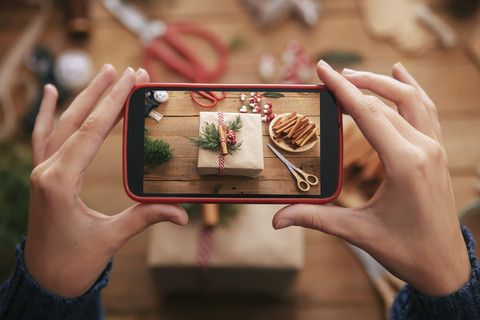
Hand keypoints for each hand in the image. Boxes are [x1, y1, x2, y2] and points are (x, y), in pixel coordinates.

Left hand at [25, 65, 187, 297]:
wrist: (44, 281)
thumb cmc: (73, 263)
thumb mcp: (110, 238)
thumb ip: (145, 218)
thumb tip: (182, 213)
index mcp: (61, 181)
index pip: (92, 132)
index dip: (113, 103)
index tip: (130, 79)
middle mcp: (46, 170)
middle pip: (77, 121)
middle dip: (102, 93)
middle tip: (124, 70)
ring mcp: (40, 171)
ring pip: (60, 125)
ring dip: (82, 98)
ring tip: (102, 74)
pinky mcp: (43, 176)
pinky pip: (41, 137)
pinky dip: (46, 114)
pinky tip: (51, 92)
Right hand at [273, 61, 470, 296]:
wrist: (445, 265)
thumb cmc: (406, 251)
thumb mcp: (358, 232)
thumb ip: (315, 218)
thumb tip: (277, 219)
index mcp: (404, 163)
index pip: (368, 114)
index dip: (342, 89)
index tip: (322, 68)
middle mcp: (423, 149)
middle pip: (386, 102)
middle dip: (355, 84)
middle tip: (328, 75)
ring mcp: (434, 148)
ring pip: (411, 99)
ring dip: (382, 83)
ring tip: (354, 74)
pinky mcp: (437, 153)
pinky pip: (426, 110)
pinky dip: (412, 89)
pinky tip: (400, 75)